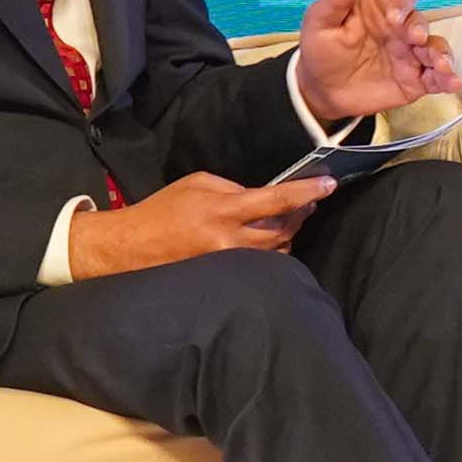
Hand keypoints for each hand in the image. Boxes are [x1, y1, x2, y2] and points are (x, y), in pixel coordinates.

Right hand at [65, 169, 333, 278]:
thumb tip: (263, 196)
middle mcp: (230, 240)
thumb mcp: (198, 183)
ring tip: (292, 219)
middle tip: (310, 201)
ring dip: (288, 234)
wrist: (131, 247)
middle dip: (302, 214)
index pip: (276, 201)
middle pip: (283, 230)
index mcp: (223, 210)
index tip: (330, 184)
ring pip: (275, 251)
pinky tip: (271, 241)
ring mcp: (228, 263)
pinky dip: (270, 251)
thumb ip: (234, 188)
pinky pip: (259, 265)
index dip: (306, 192)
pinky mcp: (224, 278)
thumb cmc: (164, 209)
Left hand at [292, 0, 461, 122]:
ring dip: (442, 54)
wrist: (321, 90)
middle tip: (415, 38)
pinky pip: (436, 78)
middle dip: (420, 28)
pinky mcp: (416, 80)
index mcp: (380, 8)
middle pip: (420, 21)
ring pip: (435, 48)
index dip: (401, 3)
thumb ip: (335, 0)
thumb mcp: (319, 23)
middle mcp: (400, 29)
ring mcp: (410, 54)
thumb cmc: (321, 50)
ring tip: (441, 66)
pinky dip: (448, 79)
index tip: (394, 16)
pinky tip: (453, 84)